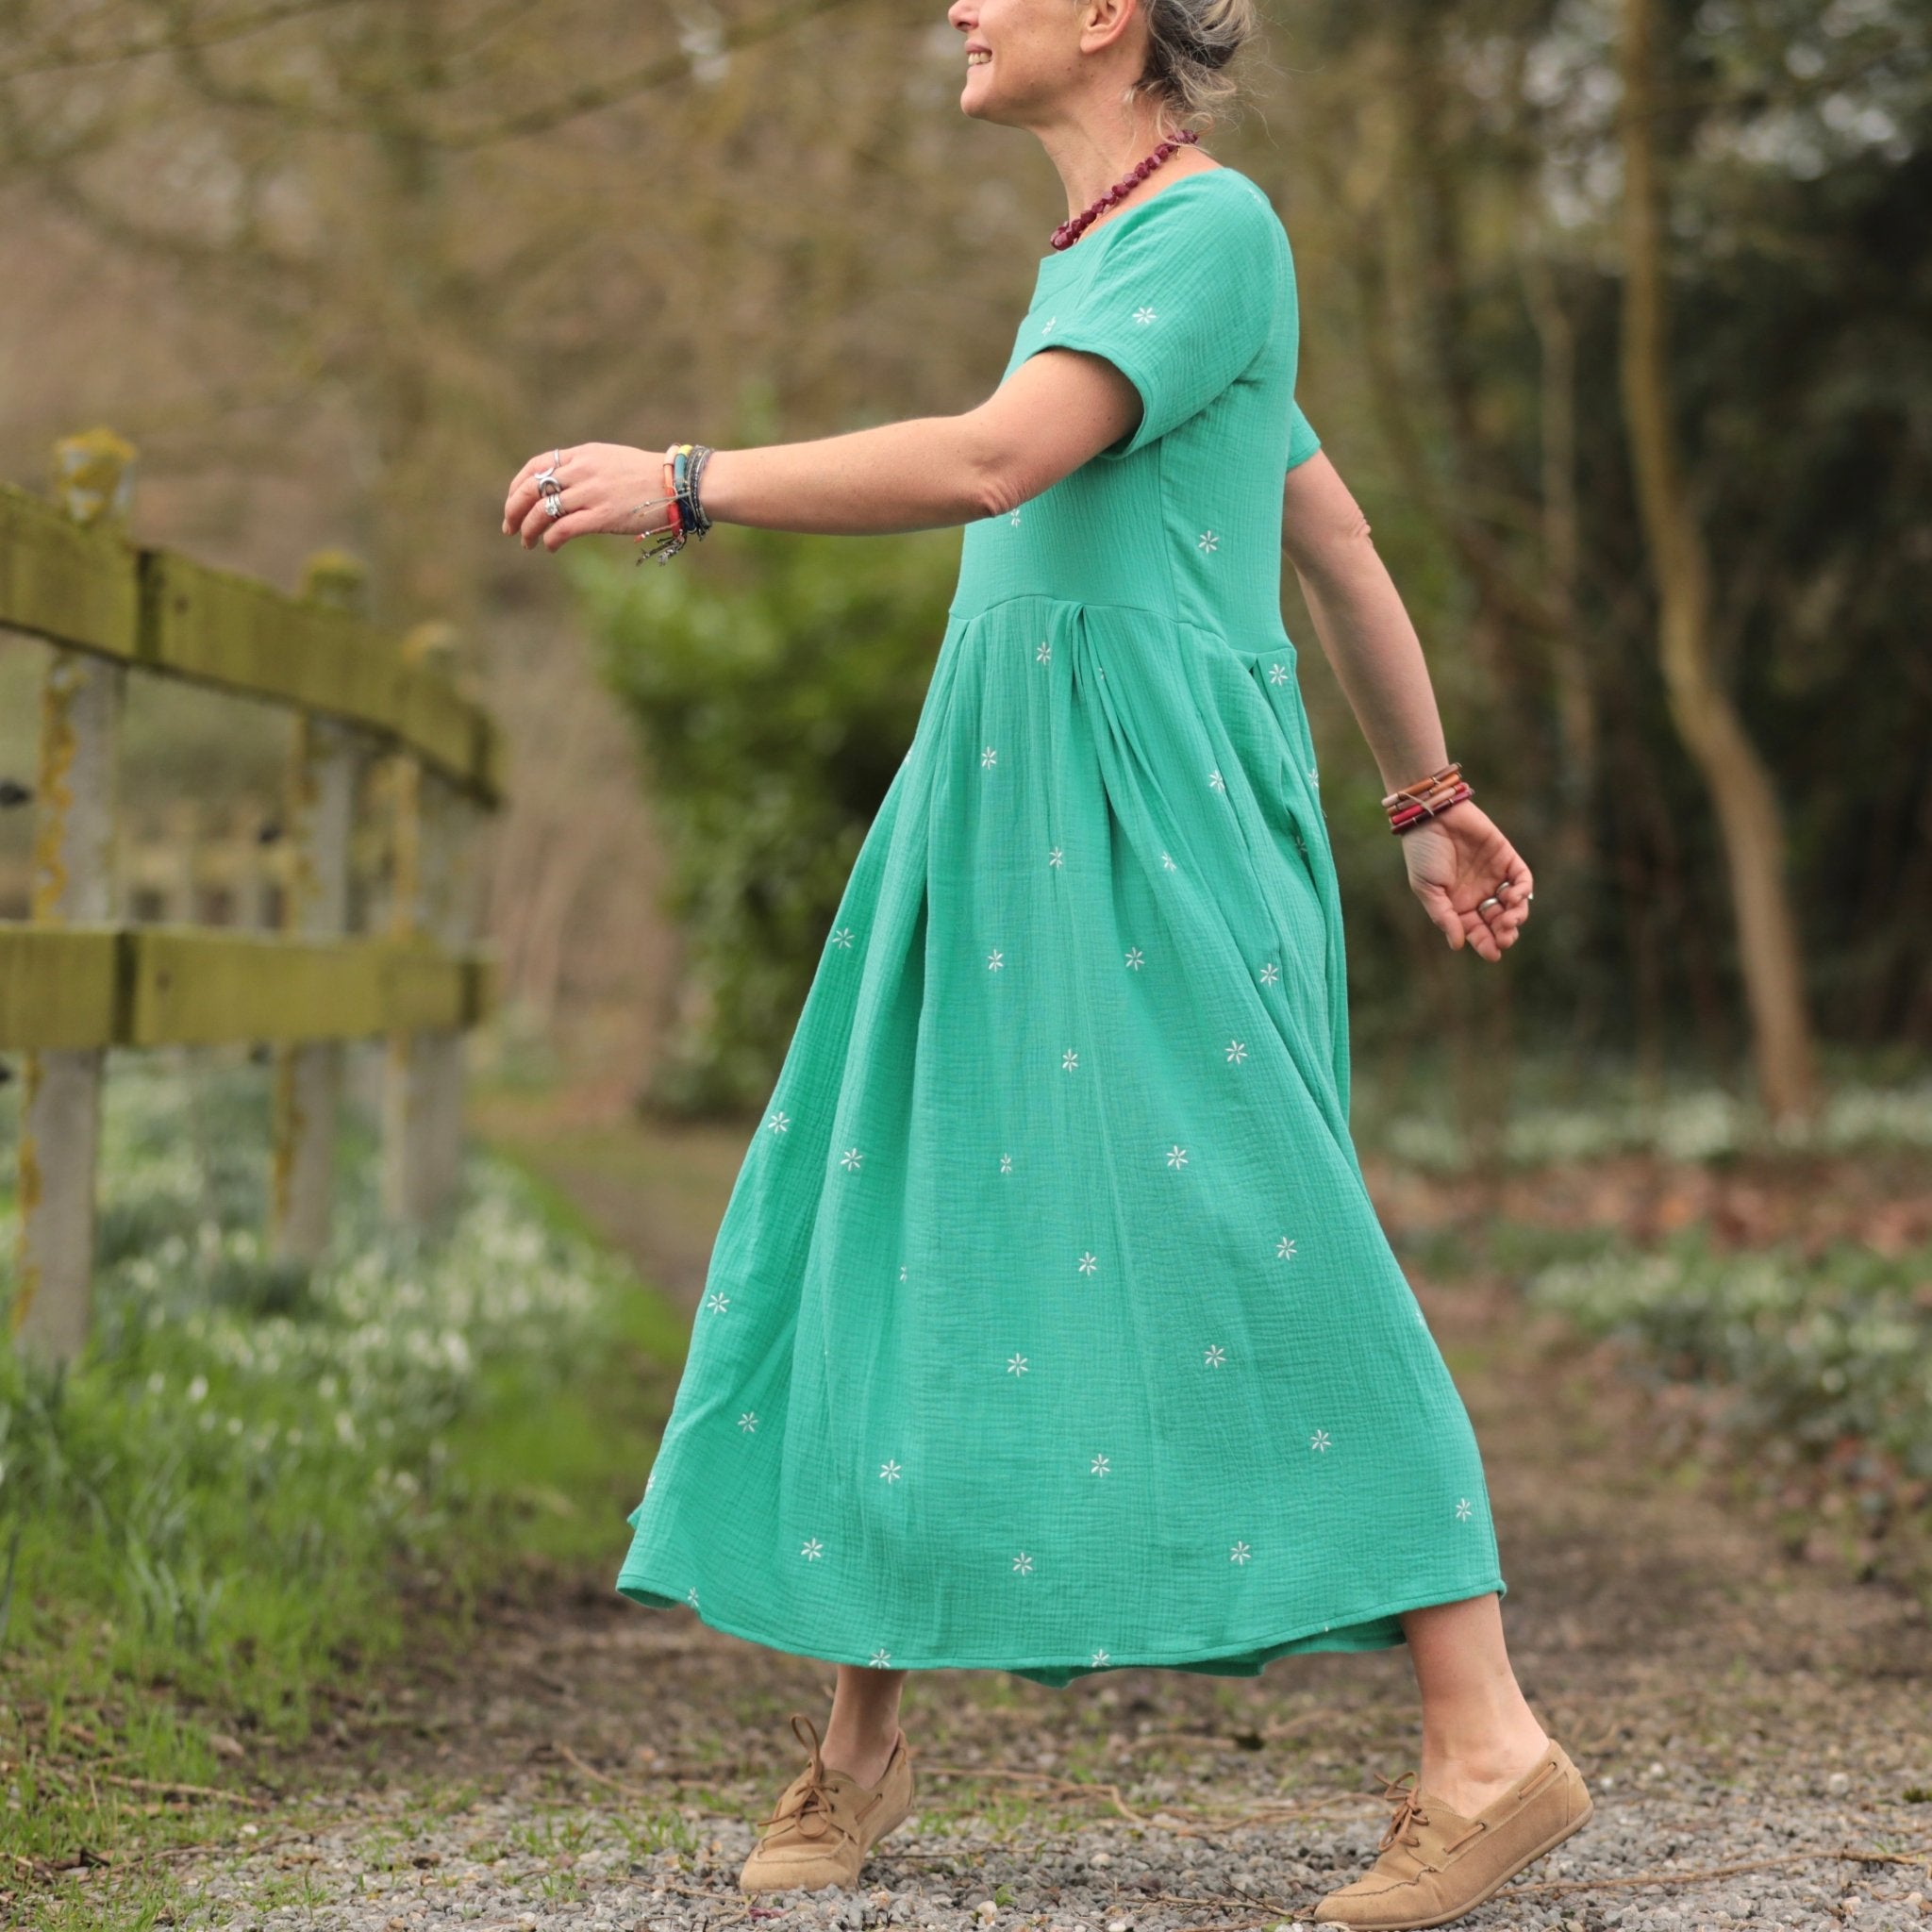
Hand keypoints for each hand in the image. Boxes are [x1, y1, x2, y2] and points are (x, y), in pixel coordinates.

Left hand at [501, 442, 670, 552]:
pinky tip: (550, 547)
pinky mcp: (603, 516)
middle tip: (509, 527)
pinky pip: (564, 528)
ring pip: (542, 511)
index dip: (517, 486)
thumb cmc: (649, 476)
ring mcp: (591, 493)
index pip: (535, 466)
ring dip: (528, 529)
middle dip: (513, 510)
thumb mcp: (612, 461)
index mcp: (582, 455)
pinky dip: (551, 539)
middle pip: (531, 489)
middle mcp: (582, 471)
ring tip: (527, 543)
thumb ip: (586, 470)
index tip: (513, 503)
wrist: (678, 483)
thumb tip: (565, 488)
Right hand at [1398, 799, 1532, 961]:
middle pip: (1498, 921)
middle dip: (1504, 933)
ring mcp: (1493, 876)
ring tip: (1509, 920)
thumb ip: (1444, 916)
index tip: (1494, 954)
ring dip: (1516, 916)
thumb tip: (1458, 944)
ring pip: (1514, 904)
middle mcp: (1478, 893)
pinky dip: (1524, 891)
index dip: (1486, 944)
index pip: (1476, 931)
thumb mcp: (1426, 889)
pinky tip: (1515, 897)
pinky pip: (1522, 879)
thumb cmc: (1423, 853)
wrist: (1432, 815)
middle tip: (1505, 937)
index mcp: (1457, 904)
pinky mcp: (1506, 857)